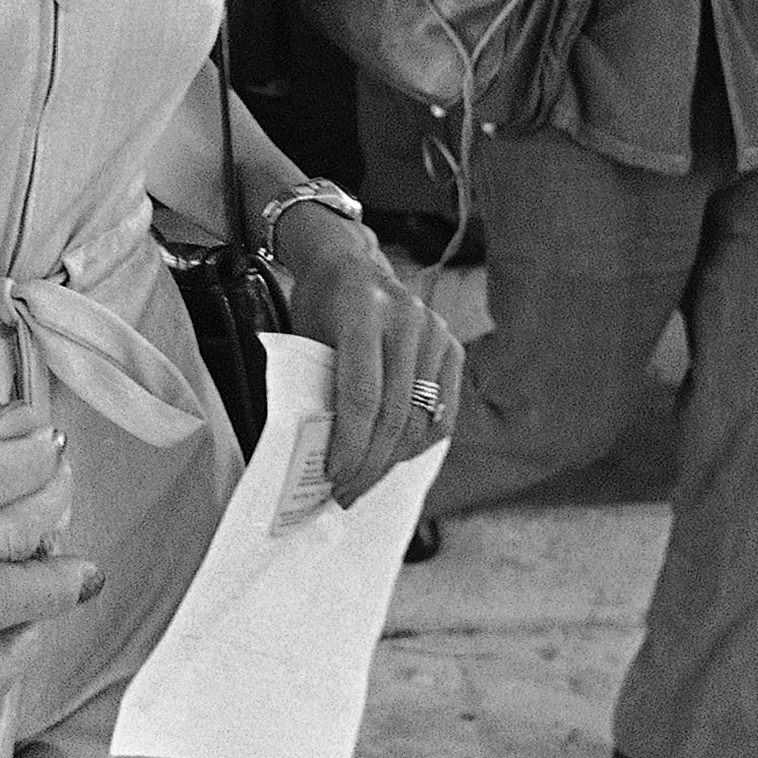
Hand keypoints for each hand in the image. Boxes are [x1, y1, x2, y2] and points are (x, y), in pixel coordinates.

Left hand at [276, 206, 463, 504]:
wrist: (348, 262)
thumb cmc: (318, 305)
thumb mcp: (306, 336)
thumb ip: (317, 385)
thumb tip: (316, 458)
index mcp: (363, 315)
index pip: (362, 396)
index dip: (350, 444)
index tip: (332, 478)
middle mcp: (407, 322)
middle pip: (394, 414)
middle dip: (369, 463)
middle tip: (345, 494)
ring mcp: (435, 333)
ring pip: (420, 419)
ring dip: (392, 461)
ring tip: (365, 483)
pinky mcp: (452, 347)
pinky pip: (442, 411)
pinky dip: (419, 443)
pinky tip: (393, 459)